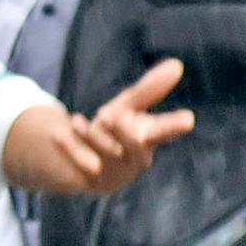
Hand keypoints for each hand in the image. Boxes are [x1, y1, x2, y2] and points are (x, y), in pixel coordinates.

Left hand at [0, 59, 193, 196]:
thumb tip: (177, 64)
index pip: (164, 130)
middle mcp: (136, 158)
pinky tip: (56, 132)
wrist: (87, 159)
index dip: (175, 125)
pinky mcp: (93, 180)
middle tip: (111, 116)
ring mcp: (116, 172)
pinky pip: (80, 164)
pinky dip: (69, 147)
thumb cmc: (116, 129)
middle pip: (136, 148)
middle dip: (125, 134)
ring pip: (107, 157)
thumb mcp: (129, 106)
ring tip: (78, 121)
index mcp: (149, 137)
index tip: (188, 119)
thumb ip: (150, 89)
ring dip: (92, 138)